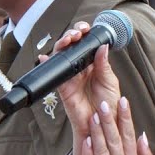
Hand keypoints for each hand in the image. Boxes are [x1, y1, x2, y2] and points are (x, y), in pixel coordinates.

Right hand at [51, 22, 121, 154]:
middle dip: (71, 35)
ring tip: (67, 40)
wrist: (101, 125)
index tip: (86, 29)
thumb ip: (104, 64)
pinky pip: (54, 74)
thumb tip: (102, 46)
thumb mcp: (110, 82)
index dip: (84, 34)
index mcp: (94, 64)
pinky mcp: (63, 87)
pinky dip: (46, 64)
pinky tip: (44, 57)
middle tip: (76, 34)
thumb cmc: (108, 105)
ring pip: (61, 56)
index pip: (86, 44)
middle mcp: (80, 68)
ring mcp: (70, 76)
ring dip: (62, 44)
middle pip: (71, 46)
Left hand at [79, 96, 154, 154]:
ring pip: (102, 149)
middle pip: (114, 138)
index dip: (125, 117)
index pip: (129, 134)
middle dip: (108, 119)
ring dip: (97, 131)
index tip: (123, 102)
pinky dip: (88, 153)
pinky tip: (86, 140)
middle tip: (103, 102)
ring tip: (93, 115)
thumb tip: (142, 136)